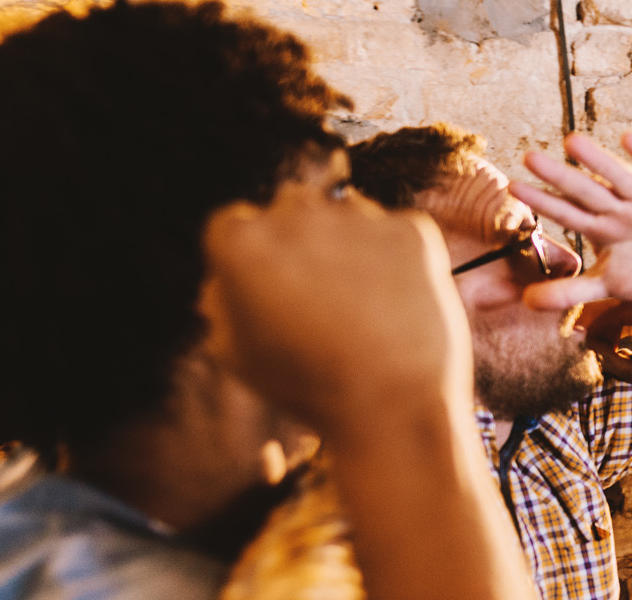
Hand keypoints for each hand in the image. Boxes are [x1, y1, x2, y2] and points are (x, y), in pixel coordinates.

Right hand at [201, 179, 470, 436]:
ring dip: (348, 245)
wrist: (394, 404)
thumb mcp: (238, 353)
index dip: (251, 261)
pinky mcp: (410, 228)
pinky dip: (396, 260)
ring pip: (345, 214)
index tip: (269, 291)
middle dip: (300, 242)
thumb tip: (225, 277)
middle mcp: (295, 213)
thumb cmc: (308, 387)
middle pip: (290, 207)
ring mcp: (357, 216)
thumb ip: (221, 303)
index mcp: (241, 240)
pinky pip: (394, 232)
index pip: (234, 224)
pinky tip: (396, 304)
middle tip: (321, 298)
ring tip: (362, 308)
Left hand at [511, 132, 631, 309]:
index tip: (513, 187)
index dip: (543, 202)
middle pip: (586, 192)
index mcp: (602, 228)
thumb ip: (570, 292)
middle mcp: (619, 210)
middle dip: (560, 177)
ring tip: (571, 141)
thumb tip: (526, 303)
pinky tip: (628, 139)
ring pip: (619, 179)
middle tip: (530, 158)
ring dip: (597, 161)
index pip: (567, 213)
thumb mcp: (608, 284)